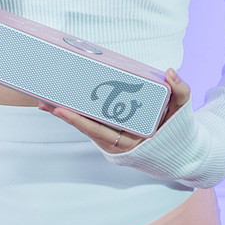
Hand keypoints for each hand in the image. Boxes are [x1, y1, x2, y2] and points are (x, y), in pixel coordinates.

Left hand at [37, 68, 190, 155]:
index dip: (79, 121)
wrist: (178, 152)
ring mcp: (113, 140)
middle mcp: (117, 144)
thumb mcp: (182, 112)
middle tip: (43, 101)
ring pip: (85, 126)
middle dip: (64, 115)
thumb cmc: (178, 132)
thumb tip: (170, 72)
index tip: (60, 110)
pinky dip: (76, 114)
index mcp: (131, 142)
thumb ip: (180, 92)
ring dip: (64, 114)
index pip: (99, 131)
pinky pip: (90, 123)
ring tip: (44, 100)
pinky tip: (59, 103)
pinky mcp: (110, 134)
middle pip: (85, 128)